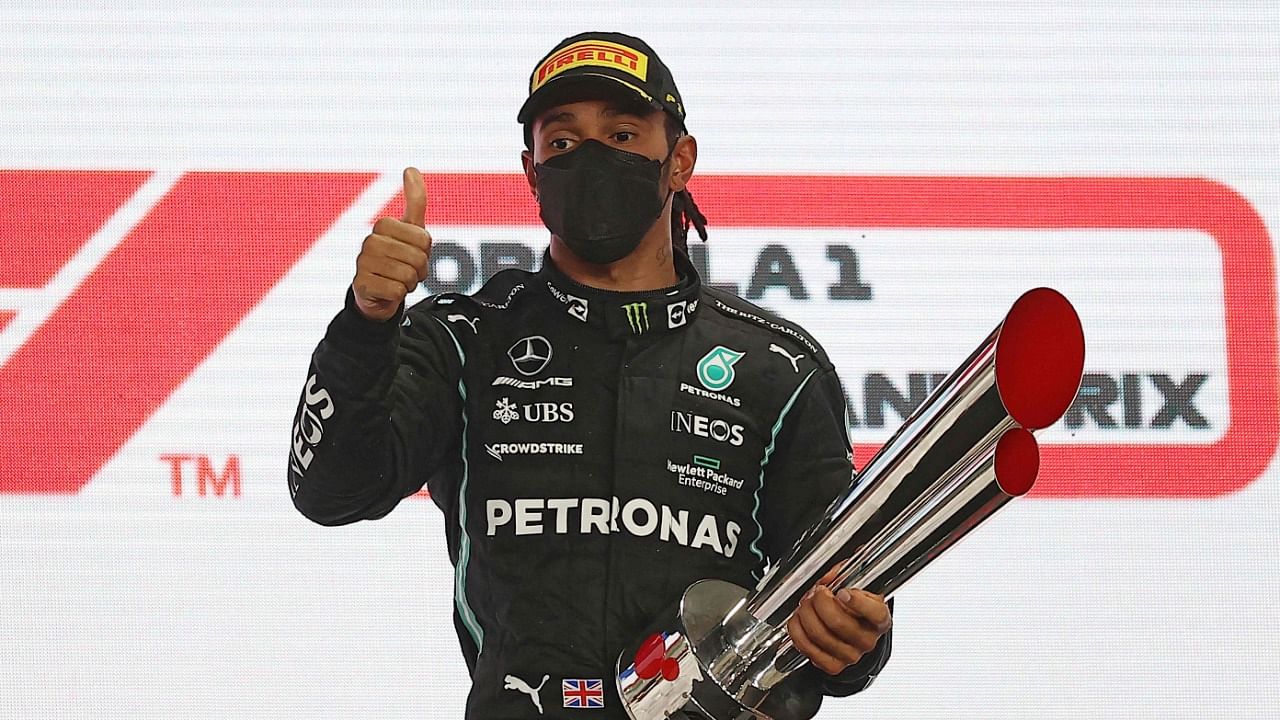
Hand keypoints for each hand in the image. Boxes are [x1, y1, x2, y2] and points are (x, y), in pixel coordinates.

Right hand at [352, 167, 431, 321]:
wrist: (379, 291)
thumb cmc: (398, 257)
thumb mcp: (411, 229)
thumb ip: (415, 199)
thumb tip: (410, 168)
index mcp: (383, 225)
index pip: (424, 239)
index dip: (425, 251)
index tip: (412, 253)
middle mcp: (369, 242)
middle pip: (418, 258)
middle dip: (419, 269)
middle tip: (406, 270)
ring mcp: (362, 263)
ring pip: (408, 276)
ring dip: (409, 283)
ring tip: (396, 279)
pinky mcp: (361, 285)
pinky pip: (397, 291)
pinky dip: (398, 295)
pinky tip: (388, 291)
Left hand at [786, 581, 891, 675]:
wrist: (855, 632)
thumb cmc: (854, 608)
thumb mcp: (857, 587)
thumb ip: (843, 576)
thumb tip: (827, 576)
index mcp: (879, 619)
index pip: (874, 613)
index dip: (856, 602)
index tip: (842, 592)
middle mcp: (867, 641)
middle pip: (837, 622)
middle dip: (819, 602)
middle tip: (816, 593)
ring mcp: (850, 655)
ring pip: (818, 634)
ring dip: (805, 614)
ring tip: (806, 604)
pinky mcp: (833, 665)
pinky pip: (807, 648)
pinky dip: (797, 630)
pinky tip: (800, 620)